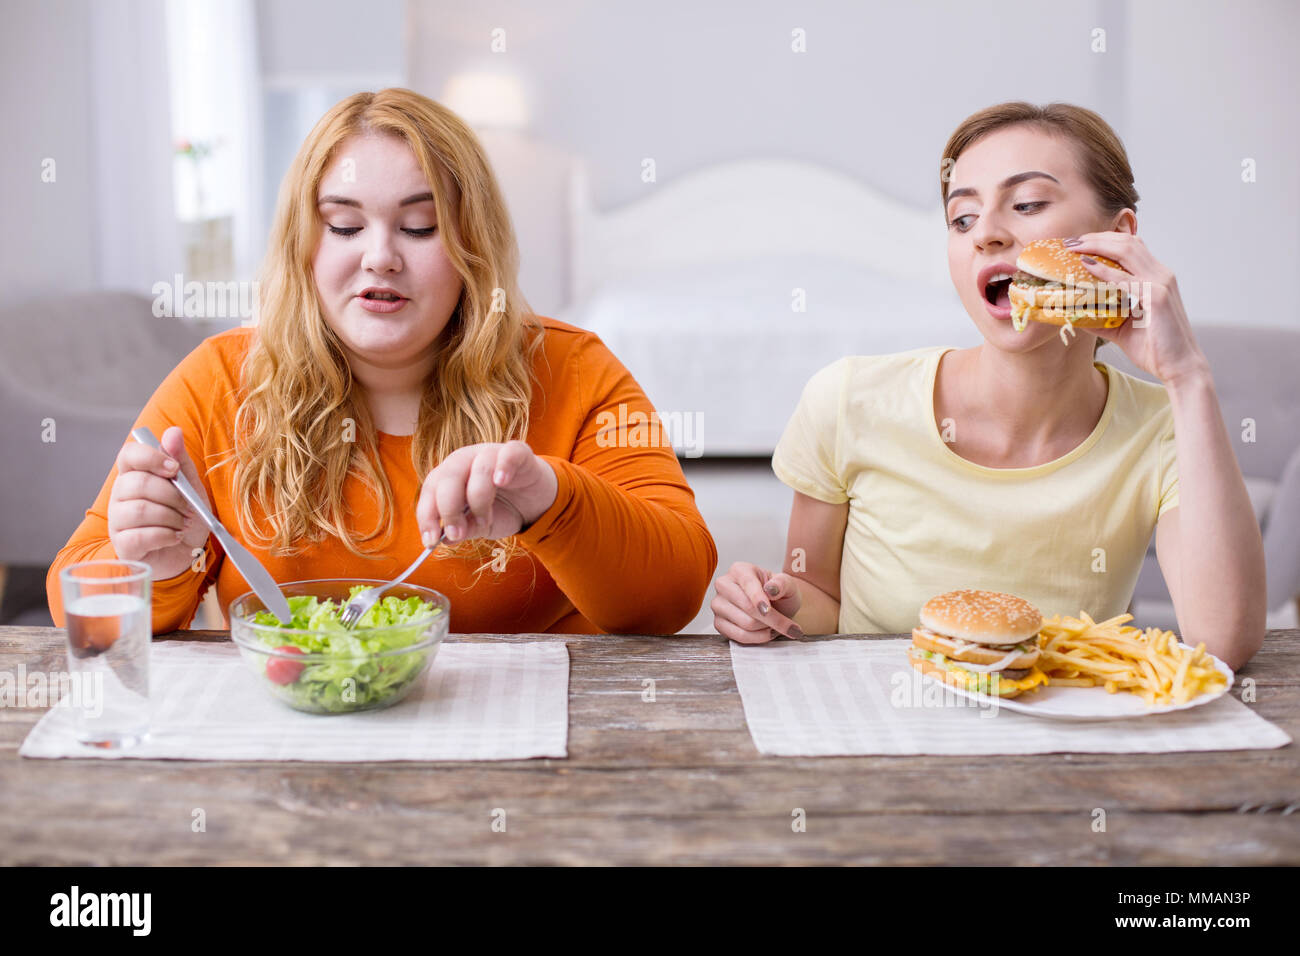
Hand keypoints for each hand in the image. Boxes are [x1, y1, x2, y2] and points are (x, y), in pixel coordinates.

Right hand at [107, 425, 209, 579]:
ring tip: (183, 523)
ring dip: (170, 517)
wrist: (187, 551)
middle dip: (171, 495)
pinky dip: (164, 536)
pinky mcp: (123, 545)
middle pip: (137, 483)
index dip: (151, 458)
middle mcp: (120, 496)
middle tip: (188, 507)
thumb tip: (173, 432)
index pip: (129, 454)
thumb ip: (180, 460)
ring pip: (138, 510)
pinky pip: (139, 536)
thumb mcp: (189, 485)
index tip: (173, 470)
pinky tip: (173, 537)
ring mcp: (118, 521)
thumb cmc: (185, 515)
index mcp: (134, 475)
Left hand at [415, 440, 556, 543]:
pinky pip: (509, 454)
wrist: (535, 503)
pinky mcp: (518, 453)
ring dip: (479, 501)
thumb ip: (464, 530)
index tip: (430, 540)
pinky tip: (501, 482)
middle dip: (449, 508)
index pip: (431, 489)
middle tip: (456, 534)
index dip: (427, 514)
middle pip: (449, 476)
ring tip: (486, 521)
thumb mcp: (480, 526)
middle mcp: (466, 460)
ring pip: (479, 469)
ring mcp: (491, 453)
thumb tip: (444, 539)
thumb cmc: (502, 510)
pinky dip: (504, 467)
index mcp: (450, 476)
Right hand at [711, 561, 803, 642]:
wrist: (776, 607)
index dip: (759, 599)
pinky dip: (758, 638)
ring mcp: (718, 605)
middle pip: (747, 608)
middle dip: (772, 620)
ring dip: (766, 629)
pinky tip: (766, 632)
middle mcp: (724, 585)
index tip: (768, 610)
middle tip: (790, 625)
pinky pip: (740, 636)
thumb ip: (782, 583)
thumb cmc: (779, 593)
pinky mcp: (719, 623)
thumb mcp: (788, 584)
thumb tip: (771, 589)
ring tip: (776, 625)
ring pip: (745, 624)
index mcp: (739, 570)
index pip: (748, 584)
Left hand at [1069, 233, 1210, 387]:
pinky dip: (1105, 271)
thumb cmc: (1155, 348)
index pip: (1131, 247)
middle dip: (1097, 238)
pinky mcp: (1157, 297)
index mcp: (1156, 278)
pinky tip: (1087, 267)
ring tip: (1075, 248)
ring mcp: (1160, 284)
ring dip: (1098, 246)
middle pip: (1128, 242)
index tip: (1078, 243)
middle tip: (1070, 241)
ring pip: (1128, 252)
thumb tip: (1075, 315)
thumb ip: (1101, 317)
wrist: (1180, 367)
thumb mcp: (1121, 329)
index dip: (1104, 240)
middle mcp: (1160, 275)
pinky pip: (1126, 279)